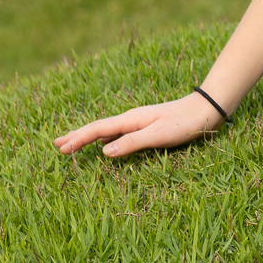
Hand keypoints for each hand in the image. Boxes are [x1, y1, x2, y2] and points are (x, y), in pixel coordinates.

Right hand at [53, 93, 224, 157]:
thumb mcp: (157, 136)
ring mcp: (138, 122)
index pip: (97, 129)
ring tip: (73, 145)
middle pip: (98, 128)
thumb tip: (103, 152)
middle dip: (77, 136)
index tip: (60, 148)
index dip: (78, 139)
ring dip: (89, 138)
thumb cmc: (184, 123)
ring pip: (106, 131)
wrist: (205, 110)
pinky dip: (104, 140)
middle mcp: (131, 119)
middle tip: (56, 144)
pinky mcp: (146, 127)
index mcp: (130, 119)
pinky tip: (104, 145)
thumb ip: (131, 143)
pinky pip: (118, 134)